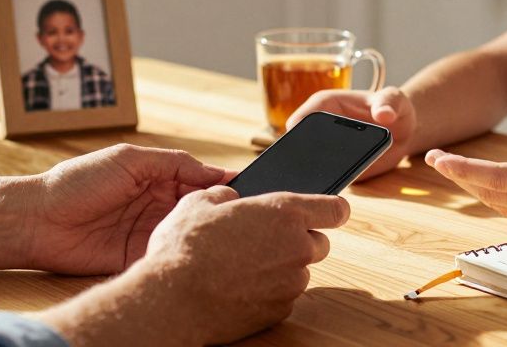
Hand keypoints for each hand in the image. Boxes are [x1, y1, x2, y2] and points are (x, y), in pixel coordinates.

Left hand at [21, 144, 230, 274]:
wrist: (38, 221)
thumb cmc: (78, 181)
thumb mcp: (130, 159)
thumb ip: (174, 162)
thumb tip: (216, 170)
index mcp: (158, 177)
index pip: (200, 179)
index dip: (223, 183)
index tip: (249, 186)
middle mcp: (157, 204)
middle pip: (199, 207)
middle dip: (220, 210)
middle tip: (242, 213)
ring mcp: (148, 231)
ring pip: (187, 232)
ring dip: (204, 232)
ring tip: (225, 232)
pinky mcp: (138, 258)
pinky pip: (168, 255)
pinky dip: (182, 252)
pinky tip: (198, 250)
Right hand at [145, 186, 350, 344]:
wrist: (170, 300)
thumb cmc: (183, 248)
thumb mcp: (198, 203)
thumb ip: (225, 195)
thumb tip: (230, 198)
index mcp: (284, 212)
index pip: (336, 208)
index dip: (334, 209)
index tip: (330, 211)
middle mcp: (296, 247)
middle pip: (320, 242)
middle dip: (300, 240)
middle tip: (266, 240)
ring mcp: (290, 283)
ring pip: (299, 271)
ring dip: (282, 268)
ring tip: (243, 266)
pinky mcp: (279, 311)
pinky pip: (283, 297)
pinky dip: (269, 292)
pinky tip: (239, 288)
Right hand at [287, 86, 416, 179]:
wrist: (403, 132)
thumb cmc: (396, 108)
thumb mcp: (395, 100)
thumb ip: (389, 103)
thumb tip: (384, 114)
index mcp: (325, 105)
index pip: (303, 117)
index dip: (295, 131)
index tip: (295, 145)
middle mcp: (319, 127)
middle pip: (299, 145)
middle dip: (297, 160)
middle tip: (300, 175)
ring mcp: (324, 149)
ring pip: (308, 165)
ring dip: (308, 177)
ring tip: (311, 191)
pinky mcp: (334, 167)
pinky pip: (325, 178)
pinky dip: (323, 187)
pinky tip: (325, 200)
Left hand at [425, 94, 506, 227]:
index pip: (495, 178)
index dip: (461, 169)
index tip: (437, 157)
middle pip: (490, 195)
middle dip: (460, 177)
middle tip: (436, 159)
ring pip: (501, 206)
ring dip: (475, 188)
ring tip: (454, 169)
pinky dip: (495, 198)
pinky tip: (487, 185)